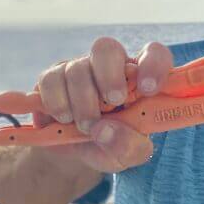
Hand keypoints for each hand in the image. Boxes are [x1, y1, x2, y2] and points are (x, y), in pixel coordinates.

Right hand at [33, 38, 172, 173]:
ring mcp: (79, 69)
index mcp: (139, 79)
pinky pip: (50, 80)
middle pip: (107, 48)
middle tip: (113, 102)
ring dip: (82, 102)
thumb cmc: (112, 147)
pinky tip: (65, 118)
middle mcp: (110, 67)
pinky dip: (57, 102)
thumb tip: (104, 129)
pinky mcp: (52, 78)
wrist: (74, 154)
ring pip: (77, 68)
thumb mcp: (129, 155)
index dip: (152, 65)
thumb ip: (129, 146)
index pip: (153, 53)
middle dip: (109, 75)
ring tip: (87, 127)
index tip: (148, 89)